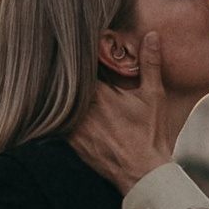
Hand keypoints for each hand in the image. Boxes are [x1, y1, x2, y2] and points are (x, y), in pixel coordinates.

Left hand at [68, 32, 179, 190]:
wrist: (143, 173)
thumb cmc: (150, 134)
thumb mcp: (153, 96)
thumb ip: (150, 64)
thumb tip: (150, 35)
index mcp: (100, 94)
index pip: (79, 68)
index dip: (75, 56)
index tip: (72, 45)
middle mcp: (83, 110)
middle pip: (65, 85)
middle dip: (65, 74)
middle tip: (61, 59)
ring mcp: (74, 128)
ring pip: (59, 103)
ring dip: (60, 94)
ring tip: (55, 83)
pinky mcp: (71, 143)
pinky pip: (57, 124)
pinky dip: (57, 115)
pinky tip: (57, 109)